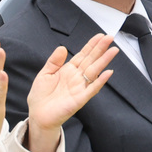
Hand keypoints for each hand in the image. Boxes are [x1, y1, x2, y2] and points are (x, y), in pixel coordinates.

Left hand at [25, 34, 117, 151]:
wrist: (38, 115)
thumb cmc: (41, 96)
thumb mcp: (44, 74)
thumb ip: (54, 61)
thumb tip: (62, 48)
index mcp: (68, 70)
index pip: (83, 55)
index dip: (91, 45)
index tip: (100, 36)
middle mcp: (77, 77)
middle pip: (91, 60)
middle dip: (101, 49)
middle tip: (110, 37)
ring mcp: (80, 87)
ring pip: (94, 71)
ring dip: (104, 61)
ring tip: (113, 51)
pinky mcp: (80, 99)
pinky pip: (92, 89)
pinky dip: (100, 81)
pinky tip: (108, 73)